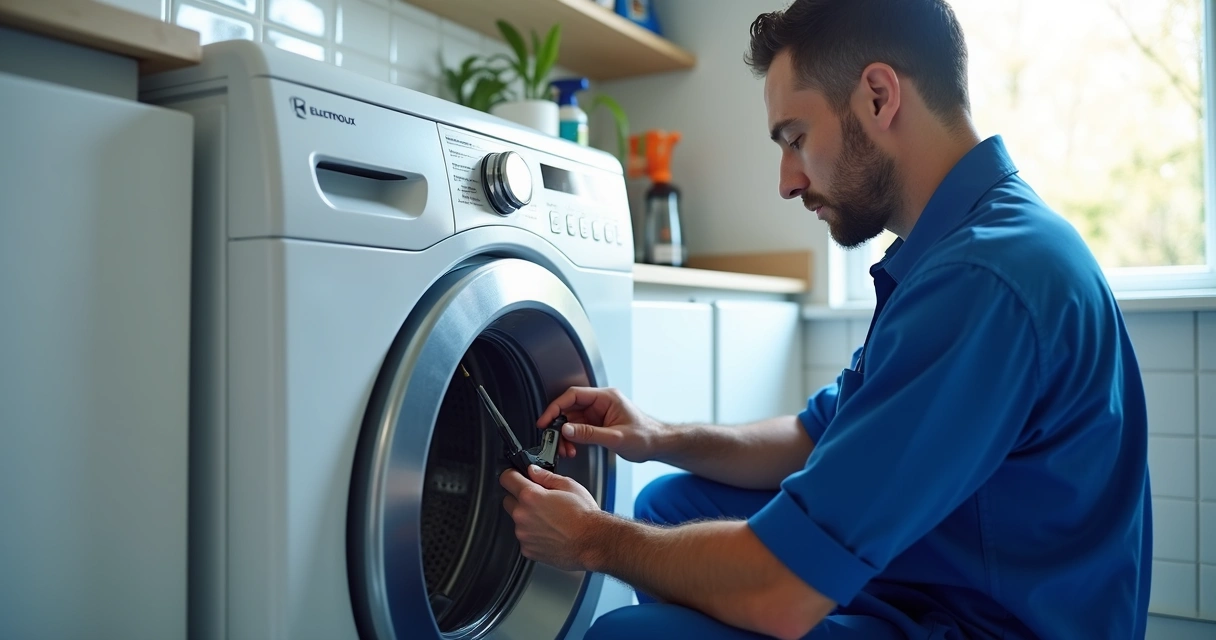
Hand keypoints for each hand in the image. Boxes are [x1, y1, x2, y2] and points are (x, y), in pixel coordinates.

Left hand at [500, 465, 602, 570]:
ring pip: (517, 521)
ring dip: (527, 518)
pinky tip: (549, 532)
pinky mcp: (528, 550)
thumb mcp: (569, 486)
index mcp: (531, 496)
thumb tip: (533, 471)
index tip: (516, 477)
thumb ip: (546, 477)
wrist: (593, 542)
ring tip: (549, 519)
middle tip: (538, 500)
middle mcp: (523, 515)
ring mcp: (524, 534)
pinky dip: (533, 535)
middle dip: (519, 498)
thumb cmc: (585, 516)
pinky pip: (524, 538)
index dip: (512, 475)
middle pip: (508, 500)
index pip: (507, 478)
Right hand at [536, 387, 665, 461]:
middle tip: (552, 439)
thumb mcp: (616, 437)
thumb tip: (566, 429)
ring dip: (565, 435)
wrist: (659, 444)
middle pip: (570, 408)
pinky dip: (572, 438)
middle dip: (558, 425)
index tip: (546, 420)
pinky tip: (573, 448)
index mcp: (606, 397)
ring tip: (565, 449)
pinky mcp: (598, 424)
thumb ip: (589, 433)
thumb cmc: (646, 436)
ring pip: (572, 420)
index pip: (573, 395)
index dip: (556, 407)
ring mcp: (599, 413)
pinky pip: (578, 428)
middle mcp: (601, 403)